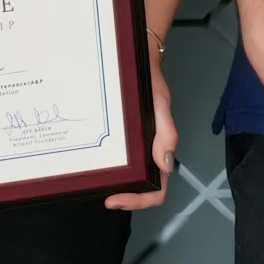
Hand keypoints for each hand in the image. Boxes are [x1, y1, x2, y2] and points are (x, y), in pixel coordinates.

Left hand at [107, 62, 176, 209]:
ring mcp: (139, 147)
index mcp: (161, 148)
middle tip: (103, 196)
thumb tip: (165, 166)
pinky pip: (124, 162)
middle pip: (145, 189)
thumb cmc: (151, 83)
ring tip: (98, 185)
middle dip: (127, 197)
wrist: (138, 62)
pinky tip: (97, 165)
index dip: (139, 200)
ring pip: (134, 178)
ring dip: (119, 186)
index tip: (114, 198)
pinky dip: (113, 170)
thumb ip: (166, 132)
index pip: (158, 189)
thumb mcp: (160, 104)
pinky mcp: (128, 140)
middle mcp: (150, 152)